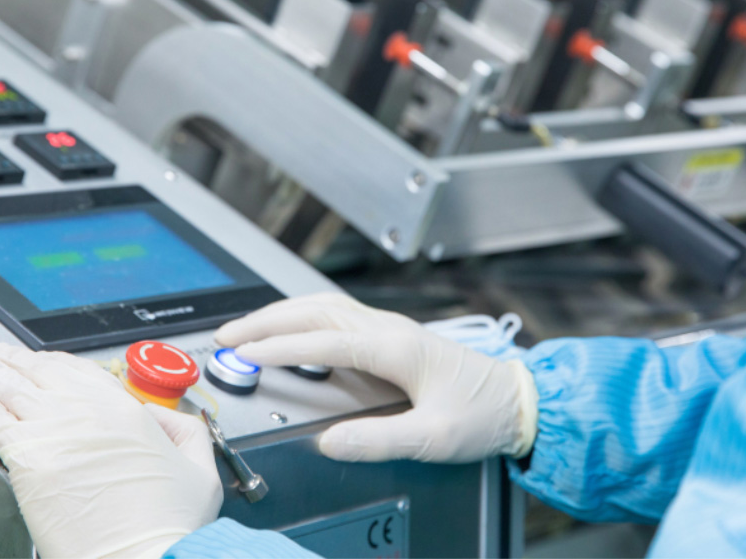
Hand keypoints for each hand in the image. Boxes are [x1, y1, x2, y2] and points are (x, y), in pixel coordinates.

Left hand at [0, 343, 221, 558]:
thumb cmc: (168, 527)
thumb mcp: (200, 469)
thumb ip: (185, 431)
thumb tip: (161, 418)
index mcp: (128, 411)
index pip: (81, 371)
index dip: (57, 362)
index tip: (45, 361)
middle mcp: (88, 414)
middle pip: (42, 372)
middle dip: (17, 360)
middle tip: (1, 355)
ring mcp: (55, 434)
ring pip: (13, 389)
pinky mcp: (28, 463)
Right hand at [215, 293, 536, 462]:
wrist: (517, 400)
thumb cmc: (482, 414)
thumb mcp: (433, 438)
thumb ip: (379, 440)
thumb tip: (331, 441)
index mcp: (395, 347)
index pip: (323, 339)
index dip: (279, 347)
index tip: (244, 355)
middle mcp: (388, 329)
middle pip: (315, 310)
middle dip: (267, 320)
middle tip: (228, 336)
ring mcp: (389, 328)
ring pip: (323, 305)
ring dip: (281, 313)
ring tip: (246, 329)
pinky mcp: (391, 336)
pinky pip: (335, 314)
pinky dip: (302, 316)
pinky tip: (291, 328)